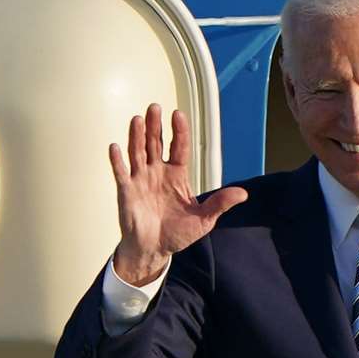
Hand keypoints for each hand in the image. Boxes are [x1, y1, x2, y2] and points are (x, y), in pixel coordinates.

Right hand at [110, 104, 247, 284]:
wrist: (154, 250)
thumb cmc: (177, 233)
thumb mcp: (204, 220)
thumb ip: (220, 204)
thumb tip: (244, 194)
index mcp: (177, 175)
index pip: (179, 147)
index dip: (179, 131)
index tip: (178, 114)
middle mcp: (158, 172)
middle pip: (156, 144)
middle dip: (155, 126)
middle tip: (154, 107)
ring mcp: (141, 179)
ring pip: (138, 153)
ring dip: (136, 136)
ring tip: (137, 119)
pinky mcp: (127, 191)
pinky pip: (121, 173)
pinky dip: (117, 160)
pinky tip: (114, 147)